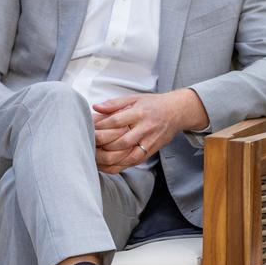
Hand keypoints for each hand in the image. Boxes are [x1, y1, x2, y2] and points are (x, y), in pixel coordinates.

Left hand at [92, 89, 208, 172]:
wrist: (177, 112)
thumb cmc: (154, 104)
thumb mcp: (135, 98)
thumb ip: (114, 104)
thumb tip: (95, 108)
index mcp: (140, 113)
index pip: (116, 121)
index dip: (100, 126)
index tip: (88, 128)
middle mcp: (145, 128)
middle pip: (121, 141)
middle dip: (102, 145)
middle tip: (87, 145)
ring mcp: (149, 141)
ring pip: (127, 156)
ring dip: (108, 159)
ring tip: (93, 157)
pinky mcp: (151, 151)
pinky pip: (133, 162)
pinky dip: (118, 166)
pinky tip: (105, 165)